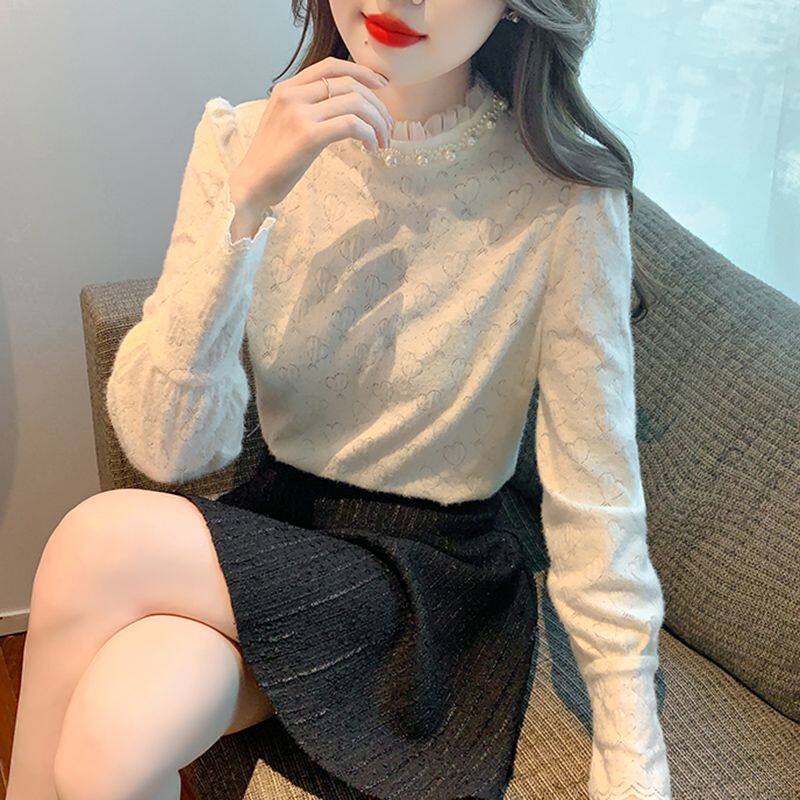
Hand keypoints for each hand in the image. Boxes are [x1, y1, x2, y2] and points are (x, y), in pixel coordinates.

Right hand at [229, 55, 393, 215]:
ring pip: (355, 103)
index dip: (362, 72)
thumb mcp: (286, 123)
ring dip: (377, 121)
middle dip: (377, 104)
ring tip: (382, 141)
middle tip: (387, 127)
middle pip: (350, 84)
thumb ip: (308, 108)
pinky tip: (370, 148)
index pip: (332, 66)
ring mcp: (299, 114)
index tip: (382, 87)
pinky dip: (369, 134)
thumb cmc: (272, 161)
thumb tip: (345, 106)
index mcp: (287, 88)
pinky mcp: (308, 136)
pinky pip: (352, 125)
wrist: (251, 185)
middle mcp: (293, 95)